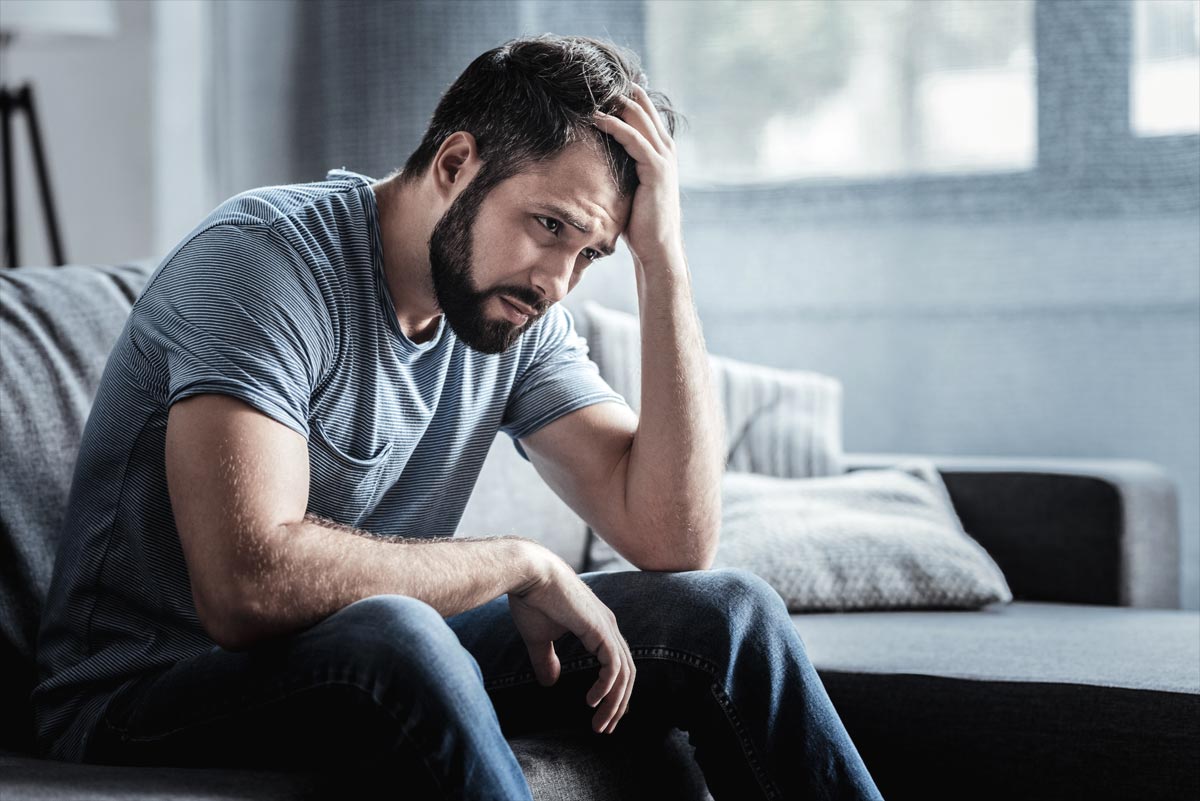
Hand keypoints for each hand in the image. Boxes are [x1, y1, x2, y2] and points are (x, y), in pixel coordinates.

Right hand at [508, 555, 635, 733]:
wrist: (528, 573)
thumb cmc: (531, 598)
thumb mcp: (539, 638)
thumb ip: (547, 660)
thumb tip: (551, 682)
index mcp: (599, 626)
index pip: (618, 665)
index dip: (613, 693)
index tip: (601, 715)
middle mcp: (609, 627)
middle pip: (627, 673)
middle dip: (619, 704)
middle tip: (604, 728)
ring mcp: (607, 627)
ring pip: (624, 673)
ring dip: (615, 702)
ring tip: (600, 723)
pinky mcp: (599, 629)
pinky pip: (613, 665)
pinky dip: (607, 687)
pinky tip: (592, 701)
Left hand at [592, 83, 683, 270]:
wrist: (657, 246)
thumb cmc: (640, 222)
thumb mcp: (630, 188)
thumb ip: (622, 169)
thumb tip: (596, 161)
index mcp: (660, 151)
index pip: (643, 114)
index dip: (624, 98)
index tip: (598, 87)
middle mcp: (665, 149)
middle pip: (642, 108)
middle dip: (619, 92)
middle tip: (593, 80)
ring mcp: (663, 157)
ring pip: (638, 117)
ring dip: (615, 102)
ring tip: (592, 91)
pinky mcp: (656, 168)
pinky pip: (633, 138)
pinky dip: (615, 125)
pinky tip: (596, 118)